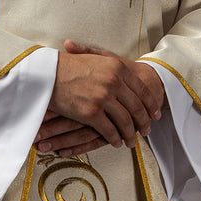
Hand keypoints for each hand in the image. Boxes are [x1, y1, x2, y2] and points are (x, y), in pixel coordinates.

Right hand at [36, 40, 165, 154]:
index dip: (150, 104)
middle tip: (146, 131)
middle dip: (143, 122)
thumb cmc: (67, 66)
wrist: (46, 72)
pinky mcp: (91, 112)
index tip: (155, 114)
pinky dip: (115, 138)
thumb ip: (113, 66)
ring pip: (125, 121)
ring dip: (129, 134)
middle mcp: (114, 82)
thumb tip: (129, 77)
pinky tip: (116, 142)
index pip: (141, 89)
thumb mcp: (95, 57)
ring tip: (131, 141)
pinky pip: (109, 130)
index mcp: (117, 67)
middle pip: (136, 107)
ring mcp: (103, 98)